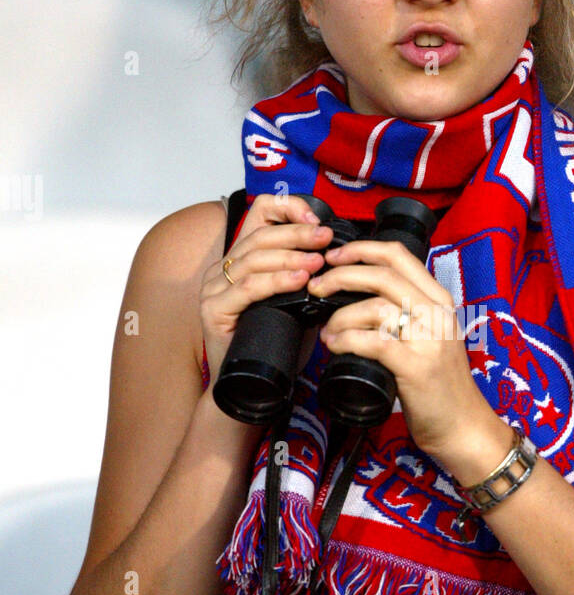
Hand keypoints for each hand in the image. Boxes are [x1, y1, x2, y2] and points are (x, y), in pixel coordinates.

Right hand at [200, 192, 332, 388]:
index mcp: (241, 260)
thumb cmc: (273, 345)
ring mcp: (214, 289)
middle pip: (259, 235)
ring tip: (317, 261)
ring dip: (290, 257)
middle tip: (325, 238)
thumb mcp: (296, 302)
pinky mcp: (213, 311)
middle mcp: (222, 269)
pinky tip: (298, 281)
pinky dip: (275, 282)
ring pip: (253, 259)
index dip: (287, 209)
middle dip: (297, 233)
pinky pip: (247, 289)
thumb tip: (340, 259)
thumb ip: (308, 278)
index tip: (316, 219)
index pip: (259, 215)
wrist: (247, 386)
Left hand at [306, 238, 498, 464]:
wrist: (463, 426)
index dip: (361, 249)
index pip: (398, 255)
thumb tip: (358, 301)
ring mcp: (428, 339)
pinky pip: (372, 341)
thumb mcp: (430, 338)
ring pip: (374, 306)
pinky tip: (334, 346)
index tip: (334, 257)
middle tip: (317, 287)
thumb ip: (406, 315)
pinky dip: (346, 339)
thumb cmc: (441, 386)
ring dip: (340, 315)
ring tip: (327, 331)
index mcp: (439, 300)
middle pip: (382, 274)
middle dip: (340, 275)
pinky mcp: (415, 366)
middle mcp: (436, 313)